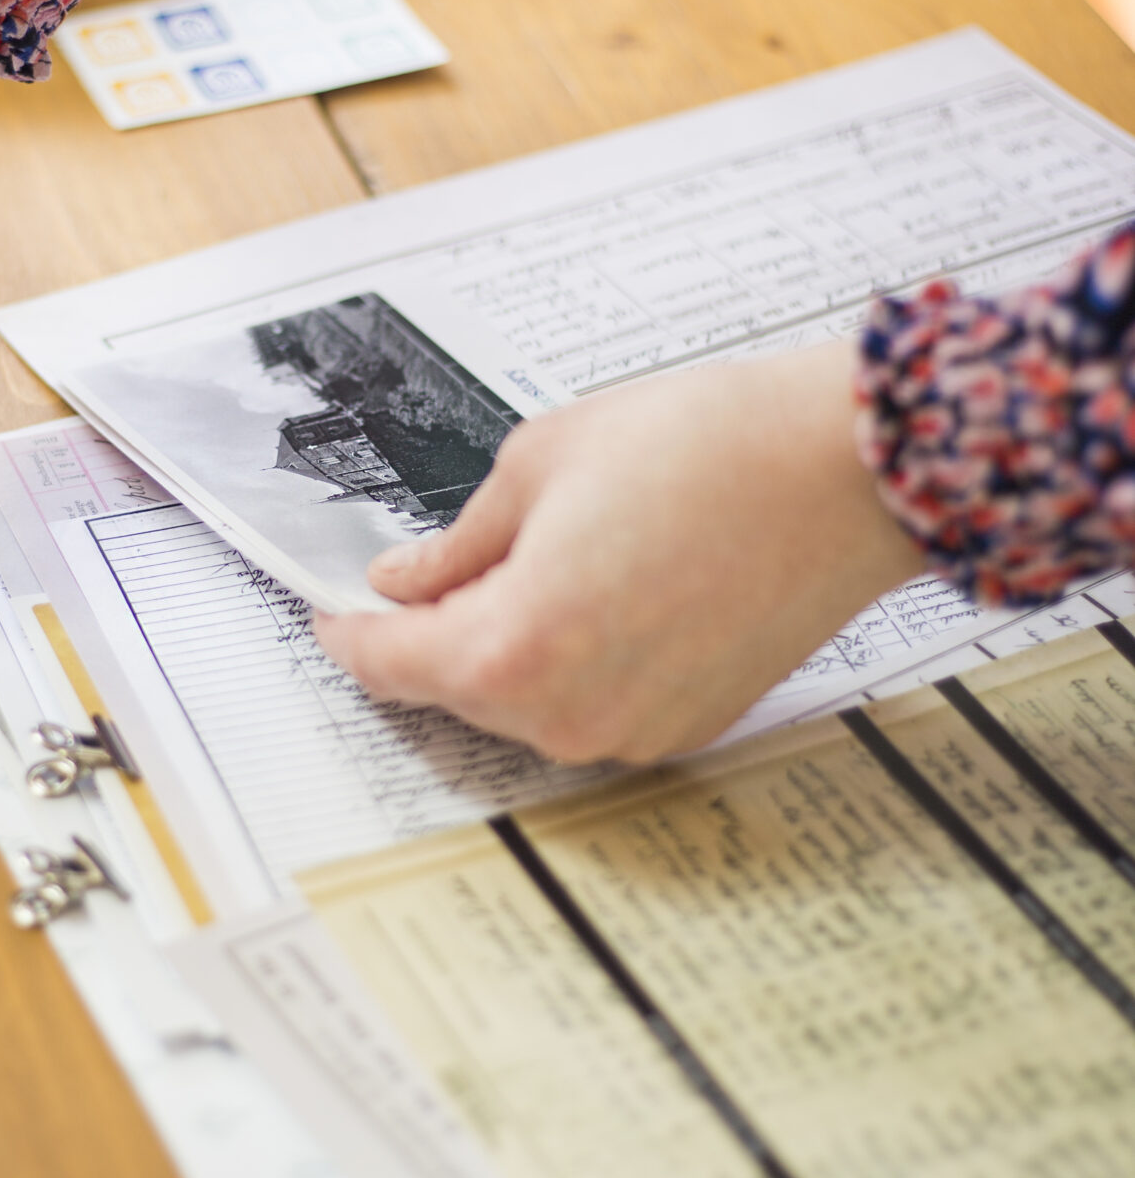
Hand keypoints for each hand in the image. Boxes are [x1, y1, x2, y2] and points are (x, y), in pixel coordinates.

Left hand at [315, 340, 923, 762]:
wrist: (846, 471)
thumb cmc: (702, 445)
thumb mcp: (541, 464)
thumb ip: (458, 543)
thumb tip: (407, 579)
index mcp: (512, 648)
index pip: (390, 664)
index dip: (349, 633)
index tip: (332, 611)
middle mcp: (567, 715)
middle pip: (454, 692)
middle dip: (430, 636)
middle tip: (426, 572)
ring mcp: (633, 732)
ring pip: (525, 706)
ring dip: (504, 651)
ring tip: (533, 564)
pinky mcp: (690, 726)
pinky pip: (595, 707)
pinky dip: (574, 664)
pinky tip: (597, 594)